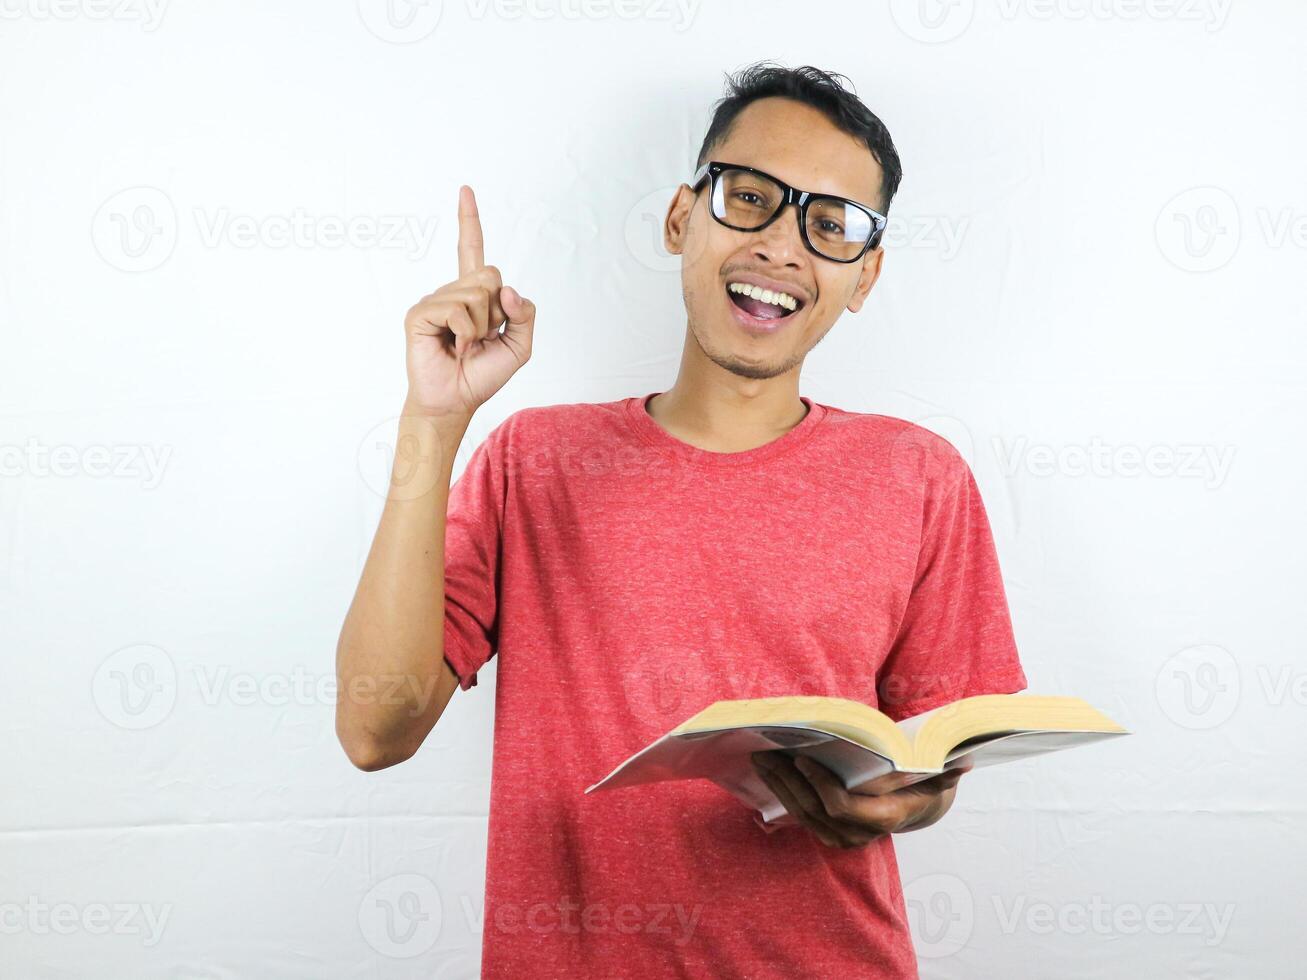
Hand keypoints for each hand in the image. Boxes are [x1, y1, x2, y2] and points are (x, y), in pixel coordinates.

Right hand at [402, 185, 535, 417]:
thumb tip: (509, 291)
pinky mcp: (420, 313)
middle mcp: (452, 292)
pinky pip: (457, 310)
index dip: (470, 221)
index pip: (473, 251)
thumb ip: (526, 315)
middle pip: (491, 275)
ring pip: (477, 294)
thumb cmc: (482, 375)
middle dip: (497, 312)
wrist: (455, 400)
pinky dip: (465, 334)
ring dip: (481, 327)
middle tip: (480, 338)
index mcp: (474, 295)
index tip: (466, 190)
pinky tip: (454, 348)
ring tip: (465, 346)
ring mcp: (434, 301)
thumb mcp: (519, 346)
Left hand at [751, 751, 973, 849]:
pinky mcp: (829, 833)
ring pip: (803, 814)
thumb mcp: (936, 776)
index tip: (801, 757)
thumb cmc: (923, 782)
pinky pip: (800, 816)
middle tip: (766, 752)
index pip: (843, 806)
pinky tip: (768, 773)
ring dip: (779, 786)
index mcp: (884, 817)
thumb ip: (945, 770)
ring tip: (760, 759)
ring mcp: (842, 837)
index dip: (819, 784)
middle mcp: (860, 833)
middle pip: (815, 809)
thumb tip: (964, 763)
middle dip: (789, 780)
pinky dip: (783, 793)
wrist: (916, 807)